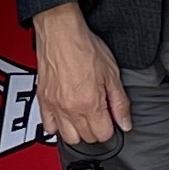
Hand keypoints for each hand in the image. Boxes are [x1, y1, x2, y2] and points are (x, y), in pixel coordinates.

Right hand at [34, 2, 131, 144]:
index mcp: (89, 103)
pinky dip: (57, 126)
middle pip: (86, 138)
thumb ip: (120, 102)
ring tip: (84, 117)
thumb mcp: (111, 73)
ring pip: (67, 137)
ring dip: (78, 131)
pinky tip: (66, 116)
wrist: (60, 32)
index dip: (111, 127)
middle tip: (100, 114)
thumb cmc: (84, 46)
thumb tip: (125, 123)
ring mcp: (54, 106)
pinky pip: (48, 126)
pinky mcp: (43, 100)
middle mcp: (70, 109)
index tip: (111, 117)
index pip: (103, 135)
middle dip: (96, 129)